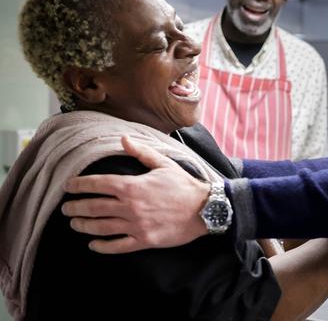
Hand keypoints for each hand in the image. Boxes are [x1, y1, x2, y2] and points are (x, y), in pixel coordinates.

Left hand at [62, 136, 209, 253]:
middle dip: (76, 207)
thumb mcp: (164, 164)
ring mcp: (136, 225)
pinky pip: (117, 246)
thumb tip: (123, 138)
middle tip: (66, 208)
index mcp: (133, 186)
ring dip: (84, 226)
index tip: (69, 186)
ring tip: (75, 223)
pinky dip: (102, 246)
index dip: (80, 185)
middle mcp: (130, 206)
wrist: (205, 209)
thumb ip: (141, 152)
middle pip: (94, 207)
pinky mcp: (144, 241)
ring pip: (101, 227)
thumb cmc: (184, 185)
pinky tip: (93, 244)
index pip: (98, 184)